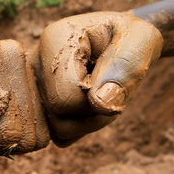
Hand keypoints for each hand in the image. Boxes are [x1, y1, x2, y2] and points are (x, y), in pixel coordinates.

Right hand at [31, 11, 162, 145]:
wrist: (121, 39)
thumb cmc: (130, 37)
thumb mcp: (140, 40)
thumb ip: (125, 66)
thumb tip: (101, 104)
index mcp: (53, 39)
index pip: (67, 96)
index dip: (100, 97)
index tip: (111, 70)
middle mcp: (33, 63)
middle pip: (60, 119)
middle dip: (96, 112)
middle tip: (110, 84)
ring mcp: (33, 87)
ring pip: (60, 131)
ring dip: (92, 121)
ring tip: (101, 91)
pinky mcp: (40, 106)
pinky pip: (61, 136)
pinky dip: (82, 127)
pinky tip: (89, 103)